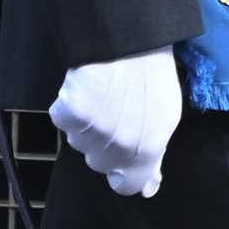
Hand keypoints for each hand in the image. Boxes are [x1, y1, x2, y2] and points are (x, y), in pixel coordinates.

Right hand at [50, 47, 182, 196]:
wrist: (129, 38)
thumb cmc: (152, 75)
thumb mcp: (166, 118)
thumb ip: (154, 158)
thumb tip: (147, 189)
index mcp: (147, 151)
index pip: (126, 185)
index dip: (123, 173)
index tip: (123, 157)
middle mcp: (118, 148)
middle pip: (99, 162)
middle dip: (106, 144)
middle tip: (115, 112)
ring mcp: (92, 132)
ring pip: (79, 141)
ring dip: (87, 124)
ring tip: (103, 95)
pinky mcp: (70, 113)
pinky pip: (63, 119)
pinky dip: (69, 105)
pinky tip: (85, 87)